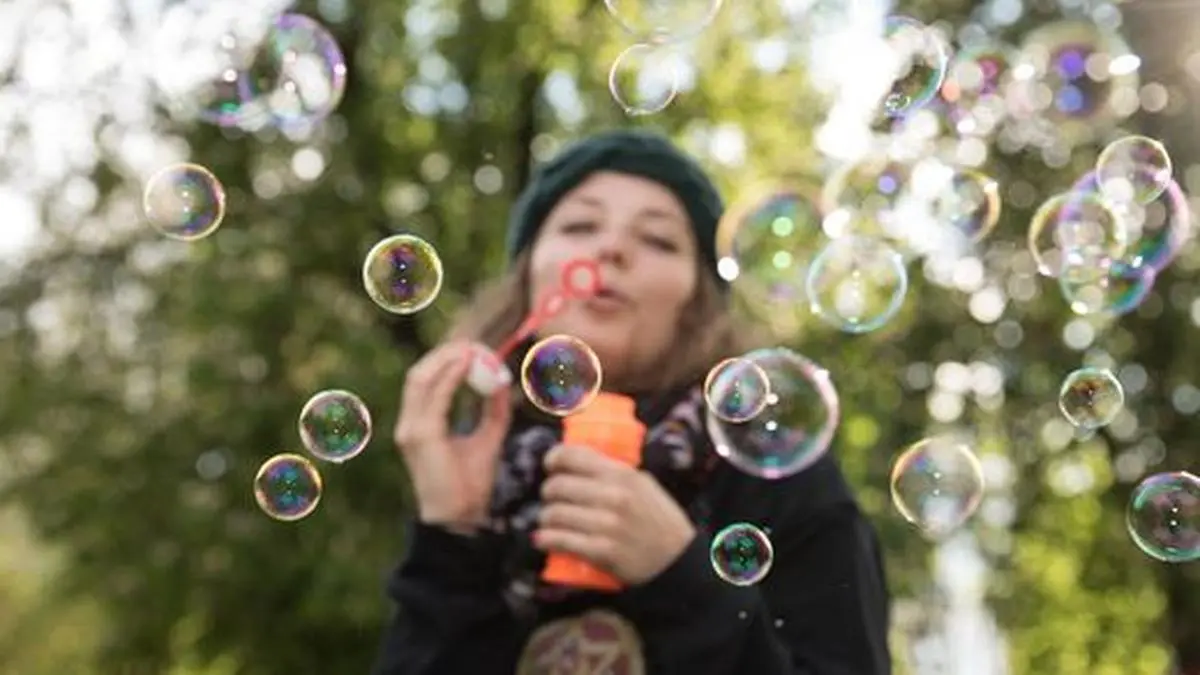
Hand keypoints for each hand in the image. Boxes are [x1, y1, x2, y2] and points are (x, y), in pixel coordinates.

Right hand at [393, 341, 510, 529]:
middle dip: (447, 354)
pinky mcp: (420, 436)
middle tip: (476, 344)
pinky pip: (434, 397)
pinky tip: (469, 365)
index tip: (476, 349)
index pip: (427, 380)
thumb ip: (493, 411)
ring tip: (473, 350)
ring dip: (447, 359)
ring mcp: (410, 429)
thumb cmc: (470, 483)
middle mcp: (409, 423)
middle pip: (420, 373)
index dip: (448, 360)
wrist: (459, 518)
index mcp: (420, 424)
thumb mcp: (487, 438)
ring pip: (421, 379)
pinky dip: (451, 377)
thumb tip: (502, 382)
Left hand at [533, 445, 696, 584]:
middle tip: (552, 499)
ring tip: (550, 522)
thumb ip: (615, 472)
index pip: (572, 456)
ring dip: (546, 519)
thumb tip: (579, 462)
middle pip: (556, 486)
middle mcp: (613, 496)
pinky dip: (546, 540)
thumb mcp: (644, 484)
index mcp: (622, 474)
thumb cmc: (659, 520)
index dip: (553, 459)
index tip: (550, 465)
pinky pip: (560, 540)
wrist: (676, 561)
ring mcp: (606, 525)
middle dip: (548, 493)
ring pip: (553, 514)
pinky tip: (542, 540)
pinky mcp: (601, 551)